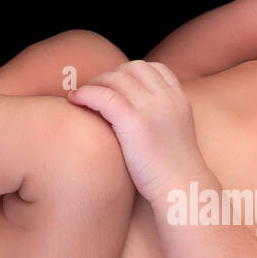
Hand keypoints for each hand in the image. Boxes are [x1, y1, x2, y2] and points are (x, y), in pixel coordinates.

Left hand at [68, 59, 203, 206]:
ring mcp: (152, 108)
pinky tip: (75, 100)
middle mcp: (167, 98)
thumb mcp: (175, 133)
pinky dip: (86, 94)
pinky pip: (104, 96)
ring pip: (116, 78)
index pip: (153, 68)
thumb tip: (135, 112)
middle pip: (132, 68)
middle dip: (110, 76)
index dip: (129, 73)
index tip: (114, 87)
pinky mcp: (135, 122)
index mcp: (179, 98)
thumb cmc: (174, 170)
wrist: (182, 189)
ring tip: (82, 98)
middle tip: (94, 92)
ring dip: (95, 83)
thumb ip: (161, 116)